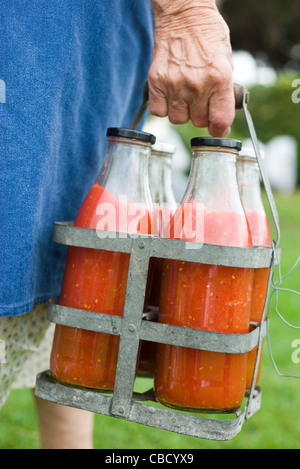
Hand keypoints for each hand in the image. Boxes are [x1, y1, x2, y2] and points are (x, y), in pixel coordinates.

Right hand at [148, 0, 234, 136]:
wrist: (183, 14)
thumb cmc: (208, 35)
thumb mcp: (226, 61)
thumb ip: (224, 91)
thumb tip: (220, 119)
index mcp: (219, 78)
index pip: (219, 121)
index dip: (219, 129)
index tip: (218, 128)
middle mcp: (196, 84)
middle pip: (198, 121)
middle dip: (201, 115)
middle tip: (200, 101)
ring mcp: (174, 83)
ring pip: (178, 119)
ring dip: (182, 112)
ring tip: (185, 95)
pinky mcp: (156, 81)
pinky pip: (159, 111)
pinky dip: (164, 107)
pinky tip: (170, 94)